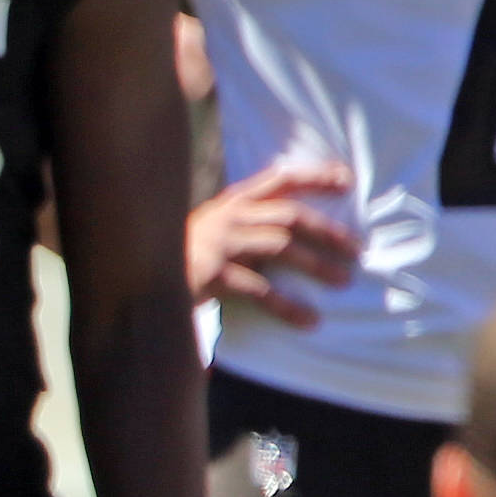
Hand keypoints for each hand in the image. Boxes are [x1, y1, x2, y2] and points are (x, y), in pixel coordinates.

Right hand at [189, 160, 359, 326]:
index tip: (347, 179)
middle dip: (328, 231)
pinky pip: (260, 290)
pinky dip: (288, 306)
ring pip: (281, 247)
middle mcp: (227, 216)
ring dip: (317, 264)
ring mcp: (219, 244)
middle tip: (356, 250)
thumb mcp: (213, 227)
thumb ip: (247, 222)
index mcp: (231, 201)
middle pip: (290, 216)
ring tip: (342, 280)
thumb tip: (296, 230)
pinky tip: (308, 320)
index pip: (280, 178)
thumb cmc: (184, 255)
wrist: (139, 273)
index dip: (315, 176)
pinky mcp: (213, 275)